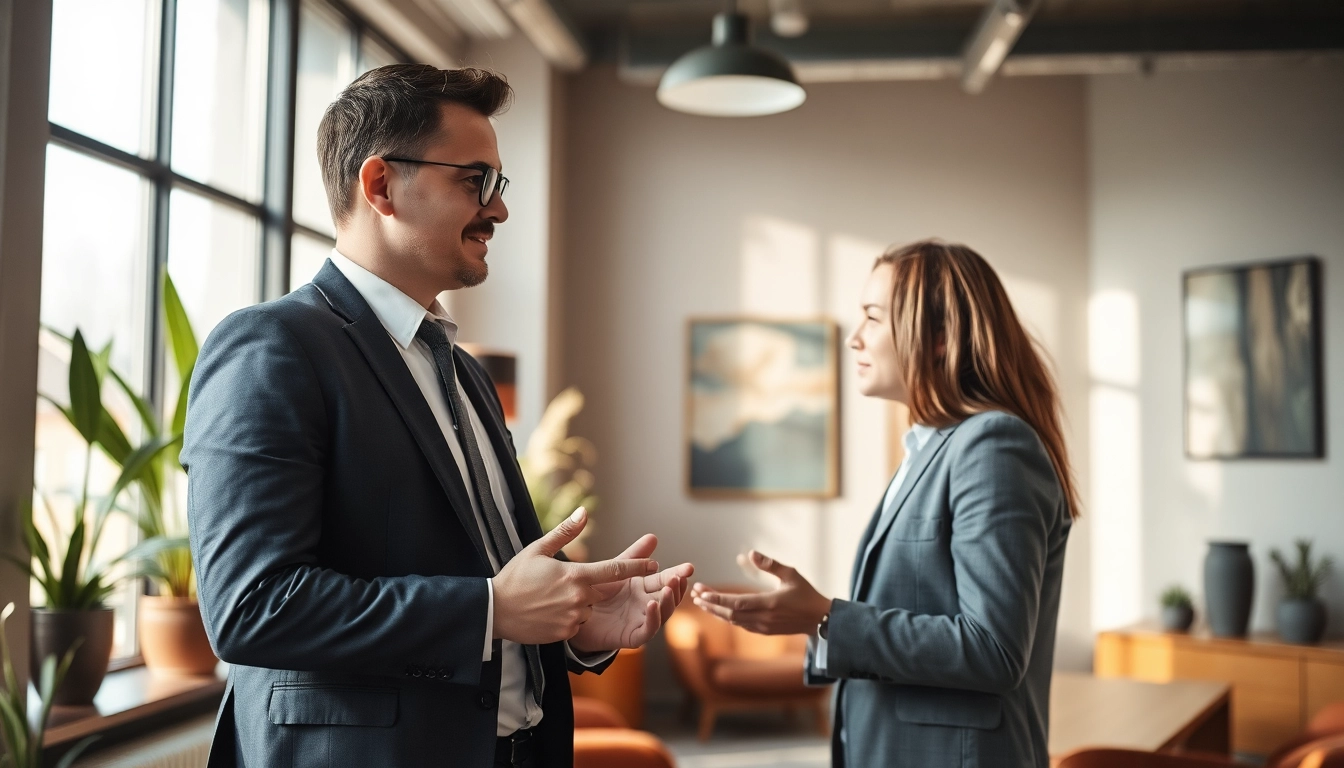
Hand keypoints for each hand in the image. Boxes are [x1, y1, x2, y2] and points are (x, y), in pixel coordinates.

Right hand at [493, 508, 656, 645]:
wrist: (494, 610)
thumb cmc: (515, 577)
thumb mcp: (537, 549)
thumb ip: (565, 532)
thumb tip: (583, 512)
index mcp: (575, 575)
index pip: (614, 570)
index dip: (636, 567)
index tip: (654, 564)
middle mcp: (579, 598)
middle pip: (599, 592)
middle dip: (587, 587)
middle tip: (558, 585)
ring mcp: (572, 617)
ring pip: (588, 609)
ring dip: (577, 604)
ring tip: (549, 600)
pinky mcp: (565, 633)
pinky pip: (576, 624)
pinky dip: (568, 618)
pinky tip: (548, 613)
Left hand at [571, 533, 694, 653]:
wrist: (573, 616)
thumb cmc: (594, 593)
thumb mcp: (615, 570)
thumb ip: (633, 556)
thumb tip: (653, 536)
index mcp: (644, 588)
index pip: (665, 580)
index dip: (678, 574)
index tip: (689, 567)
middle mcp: (646, 604)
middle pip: (668, 596)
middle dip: (677, 587)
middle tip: (681, 576)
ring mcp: (641, 620)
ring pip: (663, 613)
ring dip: (669, 601)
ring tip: (669, 588)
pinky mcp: (632, 636)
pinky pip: (647, 629)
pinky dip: (653, 618)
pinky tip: (653, 604)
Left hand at [691, 550, 830, 634]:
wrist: (820, 620)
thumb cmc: (806, 594)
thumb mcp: (791, 574)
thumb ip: (770, 564)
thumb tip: (750, 553)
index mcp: (769, 603)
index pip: (737, 603)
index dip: (718, 599)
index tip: (702, 592)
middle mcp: (763, 618)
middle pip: (730, 614)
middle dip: (710, 604)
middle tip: (694, 595)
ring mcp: (763, 627)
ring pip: (733, 621)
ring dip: (716, 611)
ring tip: (701, 602)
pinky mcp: (764, 631)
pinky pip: (740, 625)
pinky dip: (727, 617)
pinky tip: (718, 610)